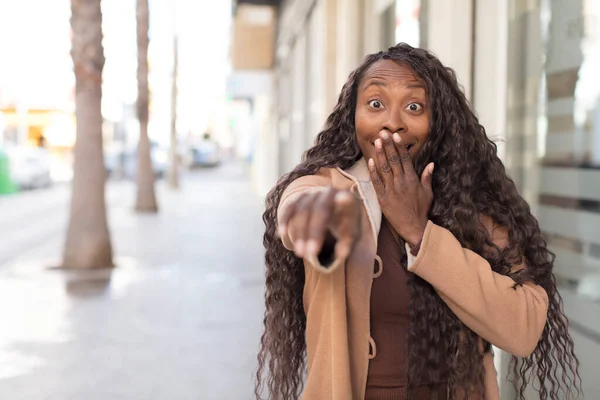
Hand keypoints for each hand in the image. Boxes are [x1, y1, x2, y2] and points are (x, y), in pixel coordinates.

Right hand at [278, 188, 361, 259]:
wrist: (333, 210)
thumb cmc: (344, 226)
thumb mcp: (350, 236)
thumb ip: (348, 244)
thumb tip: (341, 255)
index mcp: (347, 199)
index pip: (347, 200)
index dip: (344, 199)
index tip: (343, 199)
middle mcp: (329, 192)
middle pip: (320, 209)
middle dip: (313, 233)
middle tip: (310, 254)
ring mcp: (312, 193)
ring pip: (303, 210)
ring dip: (299, 232)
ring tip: (300, 253)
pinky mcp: (299, 197)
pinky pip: (290, 207)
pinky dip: (285, 220)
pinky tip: (281, 235)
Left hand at [368, 130, 433, 246]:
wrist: (414, 228)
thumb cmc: (421, 211)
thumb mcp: (428, 193)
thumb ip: (427, 177)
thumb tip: (431, 164)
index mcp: (412, 180)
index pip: (405, 159)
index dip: (399, 146)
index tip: (395, 136)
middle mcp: (401, 182)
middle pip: (394, 160)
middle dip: (388, 145)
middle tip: (383, 133)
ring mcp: (391, 190)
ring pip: (384, 168)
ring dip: (380, 154)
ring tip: (376, 142)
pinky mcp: (383, 198)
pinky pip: (377, 183)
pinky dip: (373, 172)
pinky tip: (370, 161)